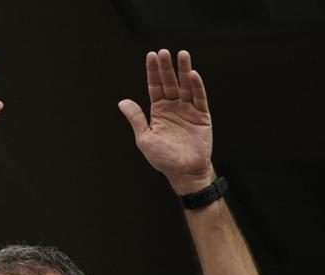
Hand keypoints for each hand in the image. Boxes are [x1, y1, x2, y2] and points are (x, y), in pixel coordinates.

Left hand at [118, 49, 213, 194]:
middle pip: (170, 82)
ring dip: (184, 70)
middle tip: (164, 51)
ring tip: (182, 54)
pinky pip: (199, 98)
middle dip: (166, 67)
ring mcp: (188, 110)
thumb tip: (122, 102)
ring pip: (186, 86)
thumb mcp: (145, 137)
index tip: (151, 55)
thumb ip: (136, 118)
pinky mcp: (202, 115)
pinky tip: (192, 74)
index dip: (153, 72)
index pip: (155, 86)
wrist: (183, 171)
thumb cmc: (163, 158)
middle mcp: (174, 107)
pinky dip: (196, 86)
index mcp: (159, 111)